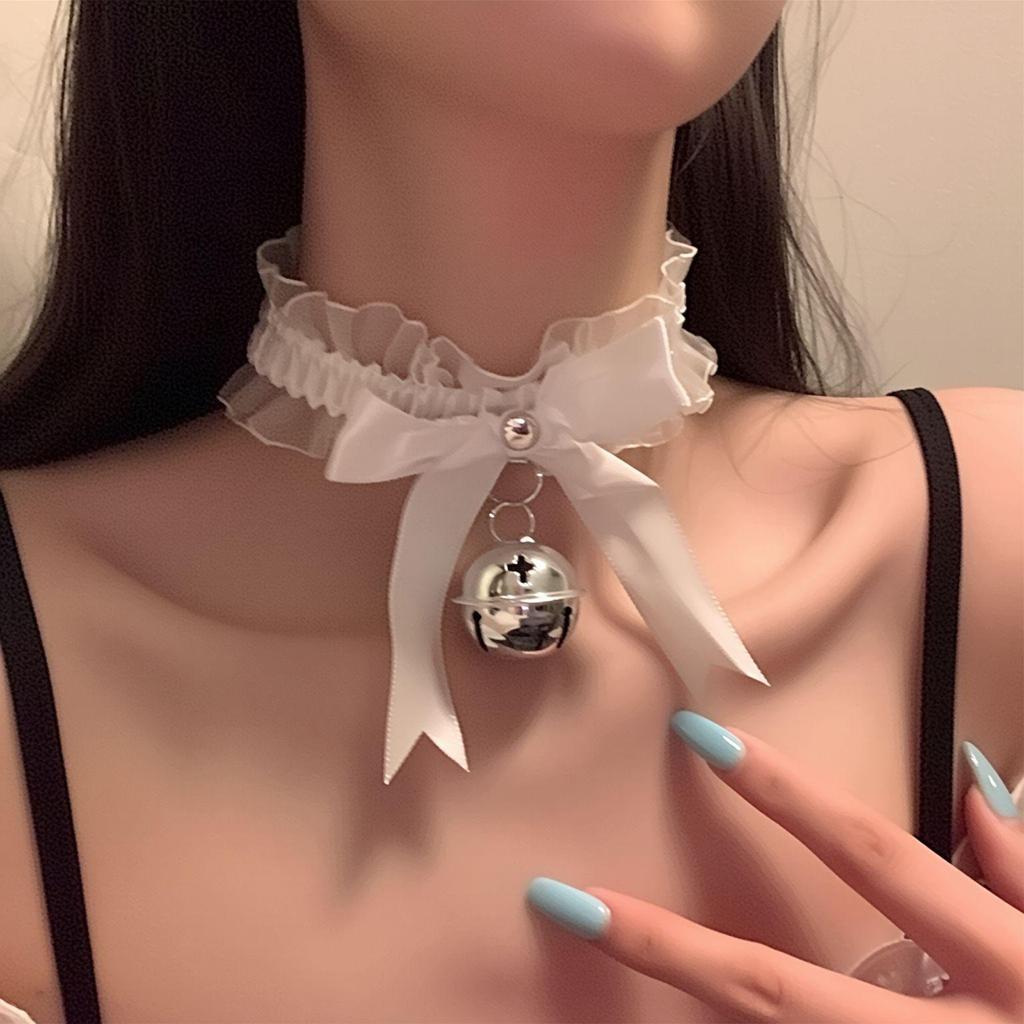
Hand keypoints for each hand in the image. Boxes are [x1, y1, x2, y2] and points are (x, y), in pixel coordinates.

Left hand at [524, 712, 1023, 1022]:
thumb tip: (972, 787)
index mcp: (1013, 976)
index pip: (879, 860)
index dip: (789, 796)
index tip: (701, 737)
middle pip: (782, 995)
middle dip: (667, 948)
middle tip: (563, 900)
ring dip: (688, 1015)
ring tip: (598, 949)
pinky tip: (690, 1020)